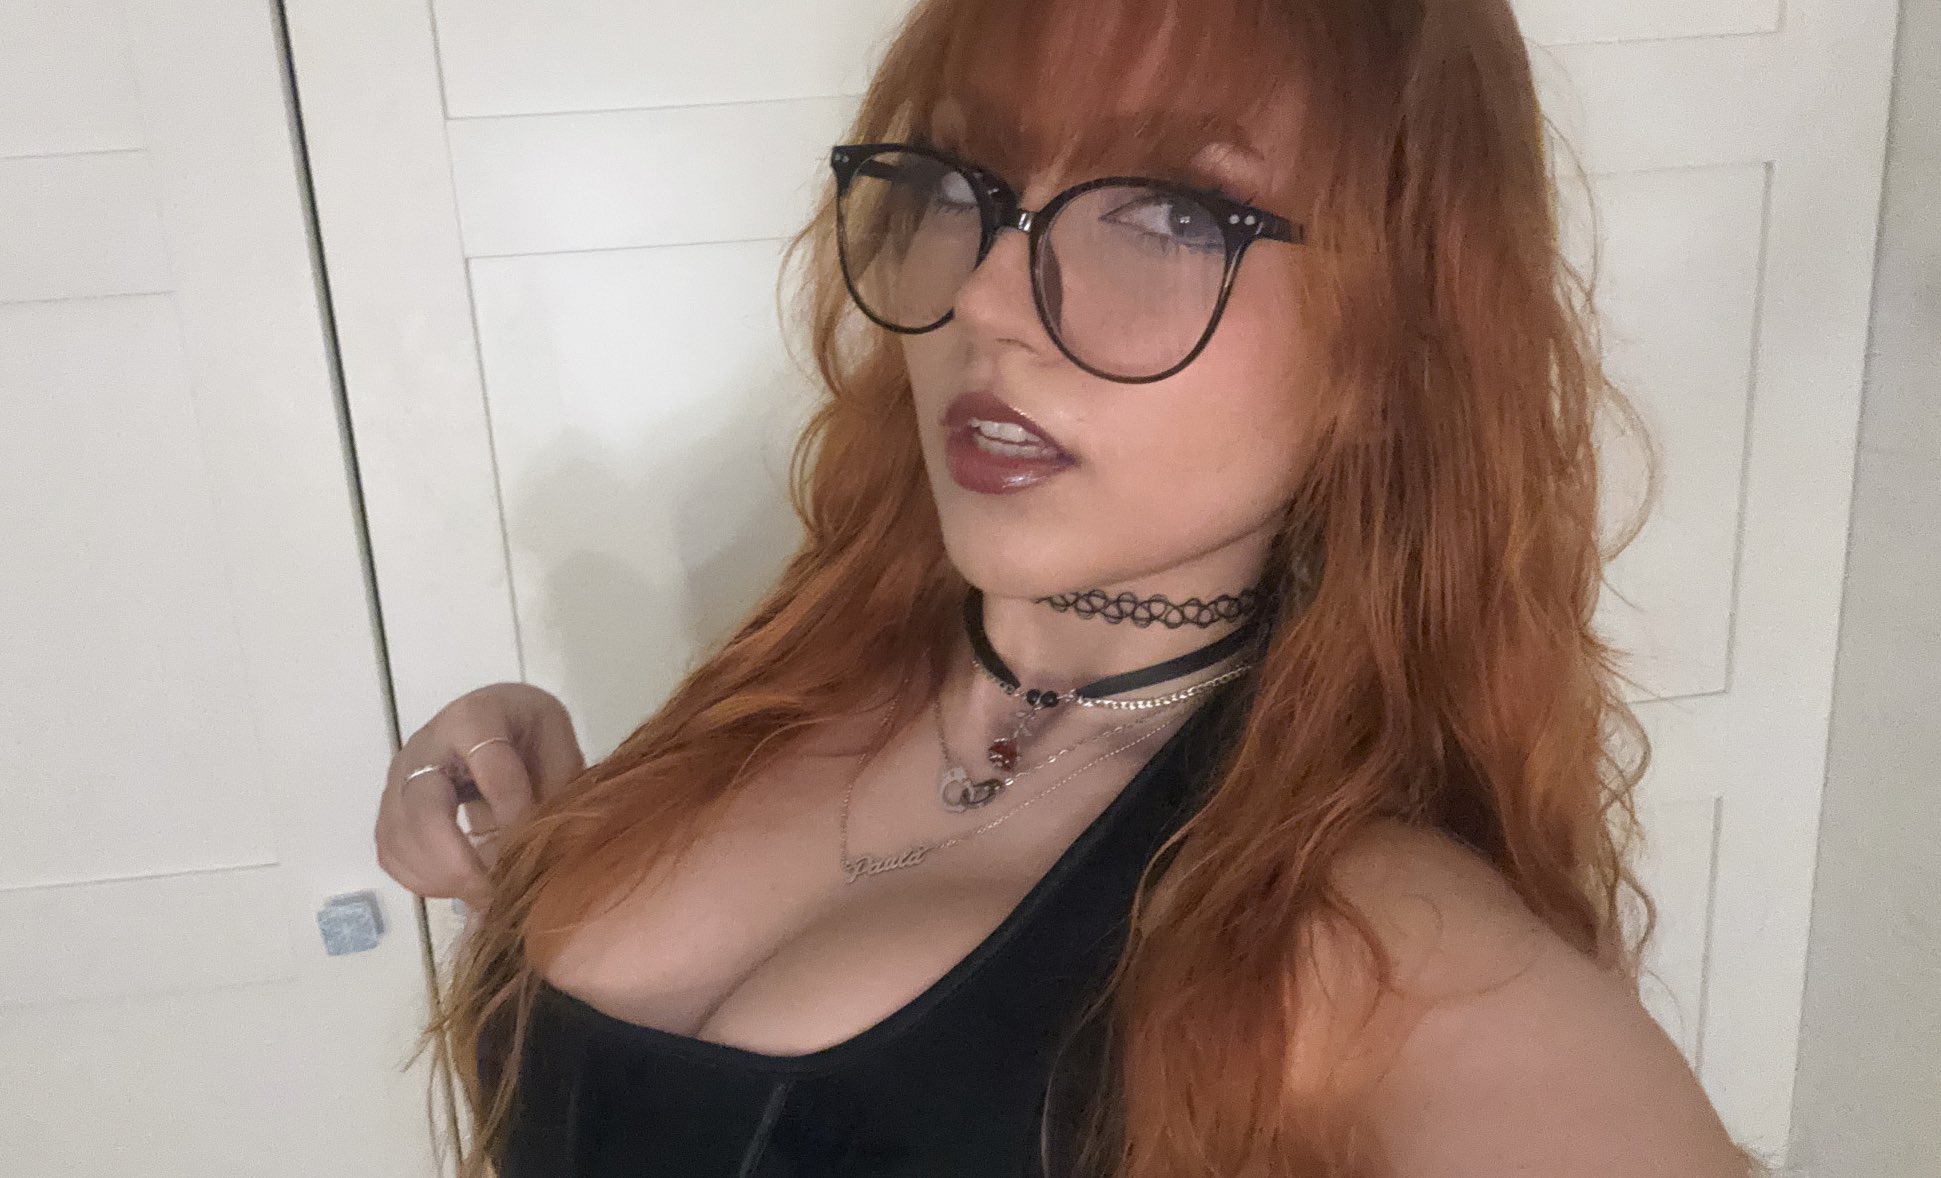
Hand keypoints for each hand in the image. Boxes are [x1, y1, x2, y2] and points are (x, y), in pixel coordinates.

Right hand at [375, 682, 585, 906]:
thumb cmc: (533, 737)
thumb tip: (536, 856)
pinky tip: (458, 886)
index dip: (512, 812)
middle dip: (457, 861)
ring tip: (483, 894)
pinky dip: (421, 880)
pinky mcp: (391, 808)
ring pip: (399, 837)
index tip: (530, 851)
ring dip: (439, 877)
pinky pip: (391, 853)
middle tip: (494, 892)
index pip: (489, 766)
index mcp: (475, 717)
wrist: (500, 724)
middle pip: (423, 808)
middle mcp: (425, 745)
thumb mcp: (558, 749)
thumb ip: (555, 793)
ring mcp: (400, 778)